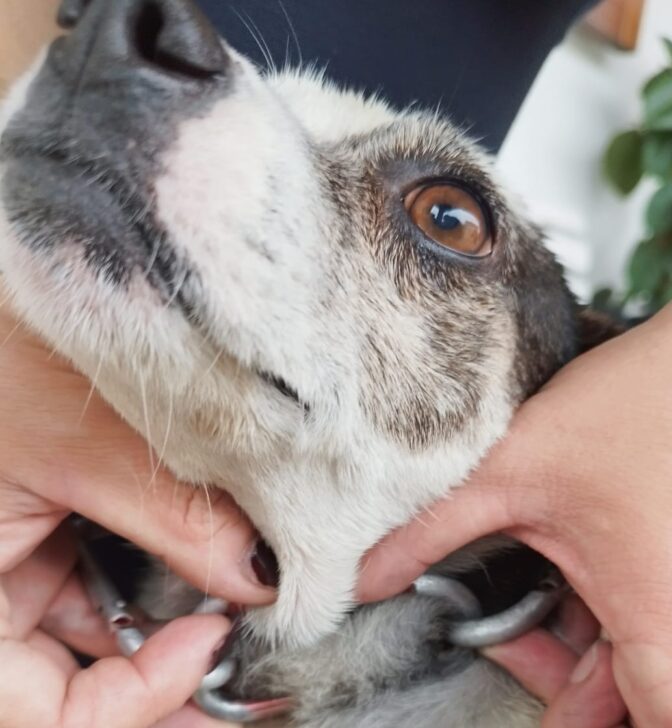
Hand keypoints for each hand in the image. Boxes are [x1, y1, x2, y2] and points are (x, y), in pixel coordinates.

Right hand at [0, 304, 273, 727]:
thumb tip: (260, 578)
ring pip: (90, 641)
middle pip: (67, 691)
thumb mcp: (88, 440)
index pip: (34, 716)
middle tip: (239, 674)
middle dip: (159, 689)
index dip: (128, 706)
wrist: (1, 268)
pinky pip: (97, 587)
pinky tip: (200, 575)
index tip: (208, 646)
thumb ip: (179, 519)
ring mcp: (10, 563)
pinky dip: (152, 589)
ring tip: (232, 624)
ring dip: (162, 639)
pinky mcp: (39, 529)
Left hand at [359, 252, 671, 726]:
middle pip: (624, 715)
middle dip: (551, 684)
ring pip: (636, 681)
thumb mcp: (512, 474)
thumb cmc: (638, 405)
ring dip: (572, 655)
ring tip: (530, 593)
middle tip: (498, 636)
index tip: (538, 712)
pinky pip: (649, 643)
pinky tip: (565, 582)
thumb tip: (361, 580)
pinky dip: (600, 630)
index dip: (567, 727)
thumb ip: (428, 533)